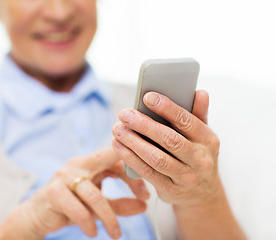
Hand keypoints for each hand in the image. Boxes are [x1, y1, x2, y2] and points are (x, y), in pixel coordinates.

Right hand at [0, 148, 148, 239]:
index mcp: (90, 162)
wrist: (37, 214)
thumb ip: (120, 203)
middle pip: (108, 161)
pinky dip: (88, 223)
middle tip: (145, 197)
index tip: (146, 193)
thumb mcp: (97, 203)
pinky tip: (93, 232)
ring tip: (116, 234)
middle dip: (129, 177)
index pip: (116, 157)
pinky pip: (78, 209)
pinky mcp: (54, 193)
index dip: (134, 172)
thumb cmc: (69, 204)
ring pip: (95, 195)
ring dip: (110, 217)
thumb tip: (144, 206)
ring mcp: (64, 177)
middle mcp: (78, 164)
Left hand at [112, 90, 220, 207]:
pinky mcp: (170, 190)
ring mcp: (186, 177)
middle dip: (144, 125)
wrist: (203, 195)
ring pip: (156, 158)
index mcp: (209, 140)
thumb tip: (200, 92)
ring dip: (133, 142)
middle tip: (124, 114)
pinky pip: (148, 173)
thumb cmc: (197, 156)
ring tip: (118, 129)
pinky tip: (118, 146)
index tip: (147, 96)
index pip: (187, 121)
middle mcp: (200, 159)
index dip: (167, 108)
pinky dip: (130, 158)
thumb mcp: (203, 137)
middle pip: (169, 139)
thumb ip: (199, 114)